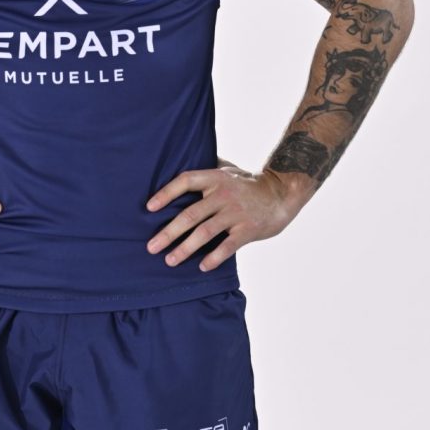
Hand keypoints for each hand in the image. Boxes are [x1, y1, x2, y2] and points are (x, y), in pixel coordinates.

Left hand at [145, 160, 295, 271]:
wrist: (281, 193)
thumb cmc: (248, 183)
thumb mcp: (227, 170)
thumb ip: (206, 169)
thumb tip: (179, 163)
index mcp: (214, 177)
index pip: (185, 181)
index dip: (166, 193)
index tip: (148, 207)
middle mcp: (223, 194)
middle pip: (190, 214)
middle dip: (168, 232)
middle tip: (151, 247)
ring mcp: (235, 212)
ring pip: (205, 232)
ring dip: (185, 248)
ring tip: (170, 260)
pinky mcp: (248, 229)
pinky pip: (227, 246)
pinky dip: (214, 257)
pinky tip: (202, 266)